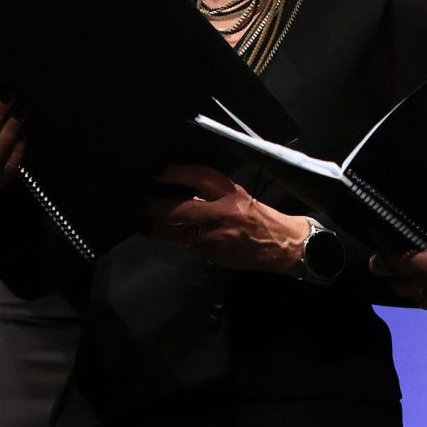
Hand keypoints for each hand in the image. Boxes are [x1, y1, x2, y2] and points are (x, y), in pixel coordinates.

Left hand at [144, 165, 313, 273]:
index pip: (200, 177)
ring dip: (160, 229)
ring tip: (147, 225)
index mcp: (233, 193)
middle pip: (183, 208)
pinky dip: (176, 241)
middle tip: (143, 203)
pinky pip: (188, 246)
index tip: (159, 173)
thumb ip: (214, 195)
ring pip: (180, 231)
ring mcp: (218, 236)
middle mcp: (225, 213)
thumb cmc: (260, 218)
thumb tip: (186, 193)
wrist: (283, 245)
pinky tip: (166, 237)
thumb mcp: (240, 198)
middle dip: (158, 207)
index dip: (177, 173)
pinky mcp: (215, 254)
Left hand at [375, 180, 426, 315]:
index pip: (395, 257)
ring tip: (404, 260)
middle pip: (394, 280)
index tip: (374, 227)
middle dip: (384, 264)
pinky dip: (419, 290)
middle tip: (382, 246)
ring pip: (408, 294)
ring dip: (401, 279)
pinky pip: (425, 302)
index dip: (381, 243)